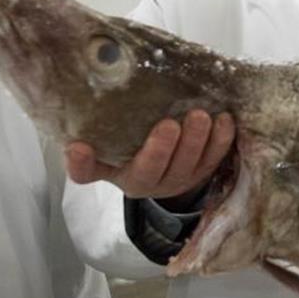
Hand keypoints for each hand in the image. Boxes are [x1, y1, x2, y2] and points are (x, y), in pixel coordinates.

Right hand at [65, 109, 235, 201]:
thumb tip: (73, 137)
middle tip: (169, 124)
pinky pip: (215, 158)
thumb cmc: (133, 149)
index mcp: (119, 174)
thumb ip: (92, 145)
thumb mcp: (110, 149)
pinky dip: (222, 140)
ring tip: (201, 116)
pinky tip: (225, 120)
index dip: (84, 164)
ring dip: (197, 142)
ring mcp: (179, 178)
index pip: (92, 173)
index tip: (78, 147)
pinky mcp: (204, 170)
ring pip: (188, 165)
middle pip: (152, 171)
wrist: (167, 163)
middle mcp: (148, 181)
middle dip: (162, 149)